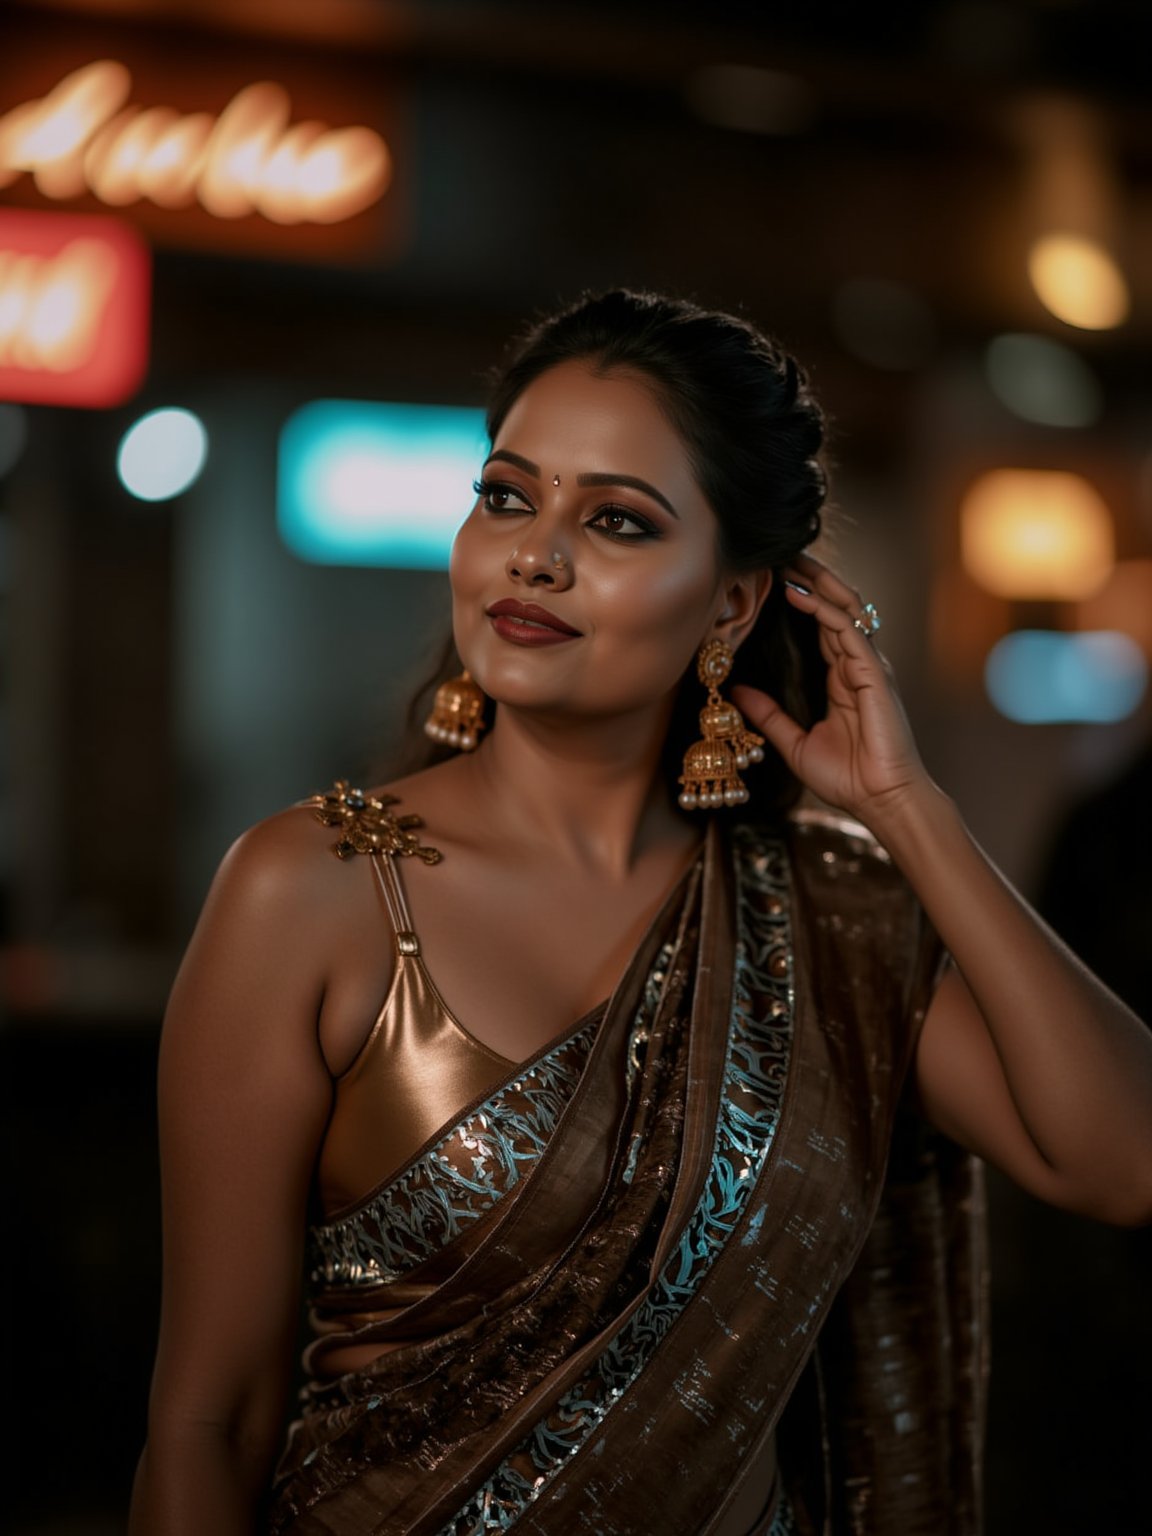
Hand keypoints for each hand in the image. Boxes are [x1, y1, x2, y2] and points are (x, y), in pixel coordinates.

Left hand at [731, 554, 931, 828]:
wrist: (880, 800)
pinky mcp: (875, 675)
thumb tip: (736, 692)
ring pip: (844, 611)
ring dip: (817, 584)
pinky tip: (800, 597)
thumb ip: (768, 715)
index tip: (773, 578)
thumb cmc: (848, 777)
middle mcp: (857, 666)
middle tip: (782, 555)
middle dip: (811, 580)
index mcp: (842, 679)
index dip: (801, 600)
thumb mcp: (794, 742)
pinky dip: (825, 612)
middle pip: (835, 609)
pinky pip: (849, 633)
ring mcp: (869, 667)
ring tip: (790, 562)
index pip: (821, 626)